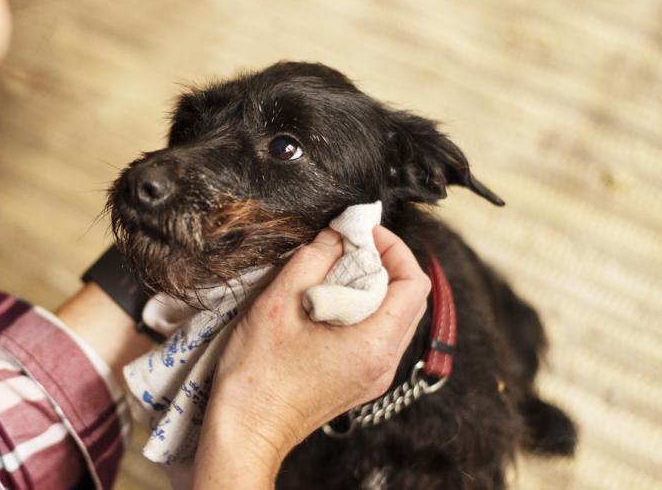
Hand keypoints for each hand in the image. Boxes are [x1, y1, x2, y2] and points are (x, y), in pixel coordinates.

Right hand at [193, 226, 429, 487]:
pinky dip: (361, 309)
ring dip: (372, 286)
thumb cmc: (257, 376)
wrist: (246, 430)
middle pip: (410, 299)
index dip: (395, 249)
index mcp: (373, 345)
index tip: (364, 232)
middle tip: (349, 245)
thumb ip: (313, 260)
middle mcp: (383, 364)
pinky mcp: (358, 381)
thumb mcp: (278, 303)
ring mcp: (373, 376)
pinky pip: (376, 336)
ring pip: (394, 317)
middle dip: (385, 263)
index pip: (415, 283)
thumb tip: (337, 235)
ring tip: (335, 270)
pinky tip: (328, 301)